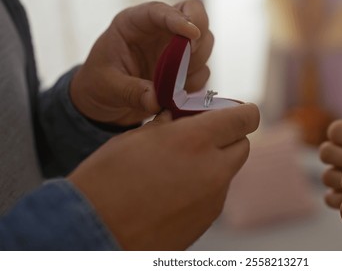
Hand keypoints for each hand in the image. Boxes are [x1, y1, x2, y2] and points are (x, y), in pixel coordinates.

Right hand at [68, 104, 259, 249]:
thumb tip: (179, 120)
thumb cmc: (106, 180)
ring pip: (227, 170)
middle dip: (227, 136)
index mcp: (196, 141)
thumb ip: (168, 125)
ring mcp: (213, 199)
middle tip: (201, 136)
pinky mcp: (206, 221)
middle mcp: (213, 170)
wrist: (93, 233)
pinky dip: (203, 186)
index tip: (232, 111)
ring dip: (213, 162)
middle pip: (242, 145)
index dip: (242, 112)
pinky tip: (173, 190)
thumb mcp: (136, 138)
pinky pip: (215, 194)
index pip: (244, 118)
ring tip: (178, 166)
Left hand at [70, 0, 213, 125]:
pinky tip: (175, 95)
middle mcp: (160, 30)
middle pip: (195, 17)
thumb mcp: (108, 86)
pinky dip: (194, 85)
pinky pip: (203, 72)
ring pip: (205, 43)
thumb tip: (156, 100)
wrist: (104, 102)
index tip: (191, 34)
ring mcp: (176, 48)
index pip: (161, 11)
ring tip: (172, 86)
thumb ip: (131, 91)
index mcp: (135, 23)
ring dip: (196, 64)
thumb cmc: (99, 84)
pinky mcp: (185, 69)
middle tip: (190, 56)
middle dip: (198, 36)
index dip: (179, 19)